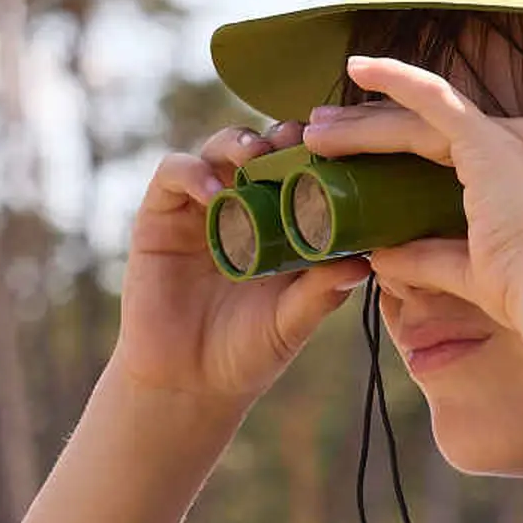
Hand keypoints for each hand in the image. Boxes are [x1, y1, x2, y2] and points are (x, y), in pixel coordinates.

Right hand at [110, 123, 368, 407]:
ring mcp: (199, 208)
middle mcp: (241, 207)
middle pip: (262, 149)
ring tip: (257, 156)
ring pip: (218, 150)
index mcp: (281, 225)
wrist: (186, 385)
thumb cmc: (246, 354)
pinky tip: (212, 194)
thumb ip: (320, 293)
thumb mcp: (290, 323)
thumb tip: (364, 263)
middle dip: (281, 137)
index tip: (339, 152)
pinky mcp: (158, 216)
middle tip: (298, 141)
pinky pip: (173, 174)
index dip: (318, 154)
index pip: (301, 171)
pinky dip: (192, 173)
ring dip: (239, 144)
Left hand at [305, 54, 522, 333]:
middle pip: (437, 125)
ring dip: (365, 122)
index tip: (359, 156)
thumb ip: (427, 258)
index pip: (456, 144)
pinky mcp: (491, 140)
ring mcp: (515, 134)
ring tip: (316, 130)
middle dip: (375, 129)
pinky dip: (394, 80)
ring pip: (423, 117)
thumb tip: (380, 258)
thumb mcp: (472, 270)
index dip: (403, 146)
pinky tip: (358, 70)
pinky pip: (433, 99)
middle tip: (323, 136)